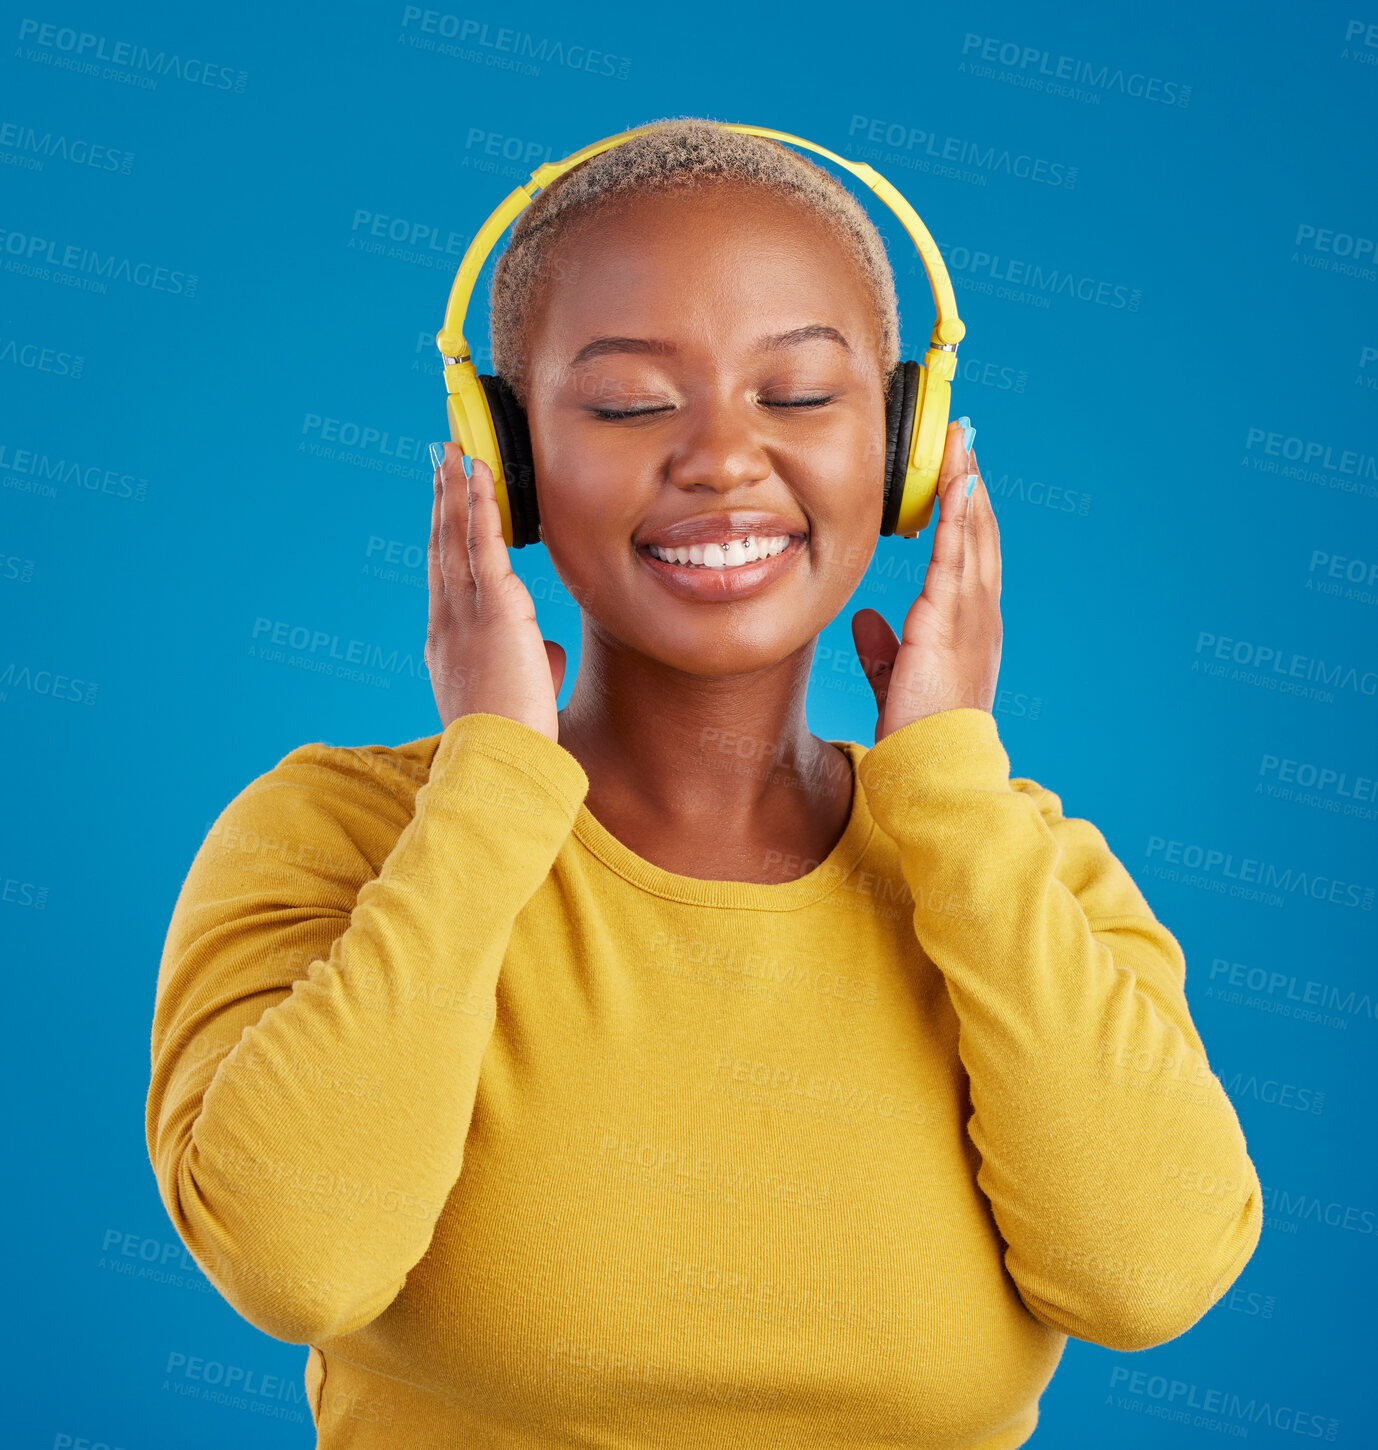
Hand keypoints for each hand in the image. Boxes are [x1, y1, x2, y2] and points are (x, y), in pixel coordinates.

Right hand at [426, 444, 565, 740]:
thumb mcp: (518, 697)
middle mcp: (446, 622)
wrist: (497, 761)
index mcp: (446, 644)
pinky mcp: (493, 609)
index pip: (444, 579)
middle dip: (440, 502)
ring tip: (454, 453)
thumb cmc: (510, 741)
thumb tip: (548, 654)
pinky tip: (477, 474)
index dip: (442, 539)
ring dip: (455, 491)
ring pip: (455, 538)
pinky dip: (478, 505)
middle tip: (439, 463)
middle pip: (441, 548)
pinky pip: (482, 545)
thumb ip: (531, 666)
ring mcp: (464, 613)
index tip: (442, 511)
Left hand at [850, 417, 1001, 744]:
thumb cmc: (918, 730)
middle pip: (979, 535)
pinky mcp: (949, 617)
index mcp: (968, 627)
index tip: (959, 478)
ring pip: (972, 534)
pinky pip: (955, 553)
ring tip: (959, 442)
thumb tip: (865, 623)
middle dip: (971, 485)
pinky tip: (957, 480)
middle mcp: (979, 614)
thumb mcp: (895, 680)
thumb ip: (883, 649)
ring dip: (966, 484)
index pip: (969, 558)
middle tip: (963, 440)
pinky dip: (958, 513)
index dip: (966, 515)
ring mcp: (970, 613)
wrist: (932, 762)